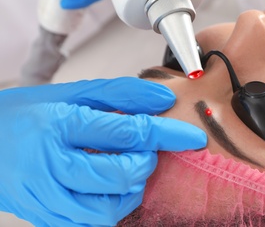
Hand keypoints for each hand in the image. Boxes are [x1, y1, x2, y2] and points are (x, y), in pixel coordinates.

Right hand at [0, 77, 205, 225]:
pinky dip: (111, 206)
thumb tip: (164, 97)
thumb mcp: (74, 93)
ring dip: (131, 188)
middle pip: (122, 175)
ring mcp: (48, 196)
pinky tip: (107, 187)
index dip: (166, 134)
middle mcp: (53, 165)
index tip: (192, 137)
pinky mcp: (46, 216)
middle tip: (144, 151)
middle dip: (146, 163)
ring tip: (125, 169)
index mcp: (61, 125)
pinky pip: (92, 222)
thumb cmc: (29, 114)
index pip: (127, 132)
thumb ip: (122, 94)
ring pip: (110, 208)